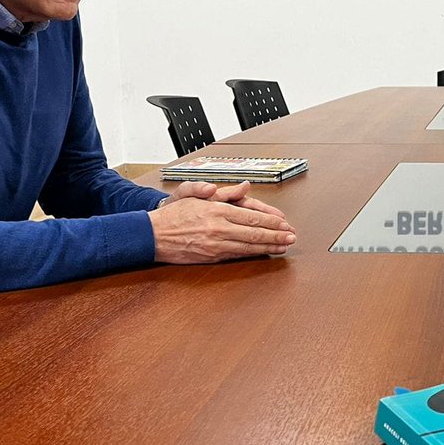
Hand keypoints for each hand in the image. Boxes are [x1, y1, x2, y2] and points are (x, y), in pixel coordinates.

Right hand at [150, 180, 295, 263]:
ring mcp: (216, 244)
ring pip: (249, 246)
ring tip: (284, 246)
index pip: (252, 217)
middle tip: (292, 237)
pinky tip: (263, 253)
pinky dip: (253, 254)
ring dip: (269, 247)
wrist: (151, 235)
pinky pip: (237, 255)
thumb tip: (244, 187)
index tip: (285, 223)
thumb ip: (223, 192)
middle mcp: (219, 228)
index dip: (271, 222)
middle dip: (276, 235)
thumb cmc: (174, 214)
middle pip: (255, 233)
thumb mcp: (195, 194)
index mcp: (218, 210)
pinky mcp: (211, 257)